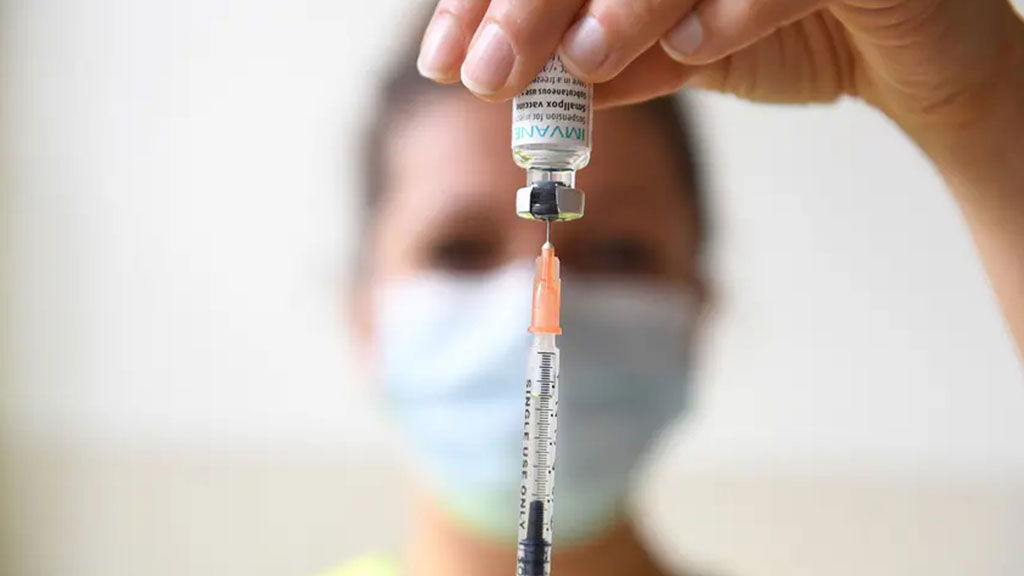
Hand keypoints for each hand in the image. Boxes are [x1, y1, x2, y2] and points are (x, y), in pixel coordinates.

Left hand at [417, 0, 1021, 142]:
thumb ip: (607, 62)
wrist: (908, 56)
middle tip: (484, 73)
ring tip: (582, 63)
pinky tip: (691, 49)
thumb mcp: (679, 53)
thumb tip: (516, 86)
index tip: (447, 59)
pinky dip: (733, 9)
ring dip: (624, 3)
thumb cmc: (791, 31)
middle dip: (529, 3)